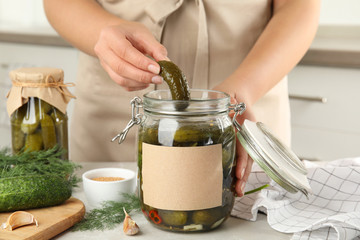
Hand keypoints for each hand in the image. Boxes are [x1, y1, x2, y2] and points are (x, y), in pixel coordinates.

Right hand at [94, 20, 168, 90]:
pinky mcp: (109, 73)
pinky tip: (146, 82)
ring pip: (120, 79)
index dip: (141, 62)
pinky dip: (136, 86)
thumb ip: (155, 48)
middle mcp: (103, 49)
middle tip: (158, 78)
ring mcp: (104, 63)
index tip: (157, 69)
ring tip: (154, 79)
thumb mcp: (144, 34)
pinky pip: (122, 84)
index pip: (125, 51)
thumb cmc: (130, 33)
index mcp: (110, 35)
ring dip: (139, 82)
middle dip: (141, 76)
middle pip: (121, 68)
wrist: (117, 36)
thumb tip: (166, 63)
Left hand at [213, 82, 254, 196]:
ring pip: (245, 161)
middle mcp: (245, 135)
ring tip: (237, 192)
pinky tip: (235, 183)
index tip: (239, 173)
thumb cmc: (228, 93)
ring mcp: (243, 139)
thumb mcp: (224, 92)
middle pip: (247, 157)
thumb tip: (231, 99)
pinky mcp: (237, 143)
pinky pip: (240, 158)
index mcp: (244, 125)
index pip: (244, 144)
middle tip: (238, 189)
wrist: (237, 92)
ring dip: (242, 176)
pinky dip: (239, 171)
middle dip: (243, 174)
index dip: (242, 160)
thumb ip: (225, 97)